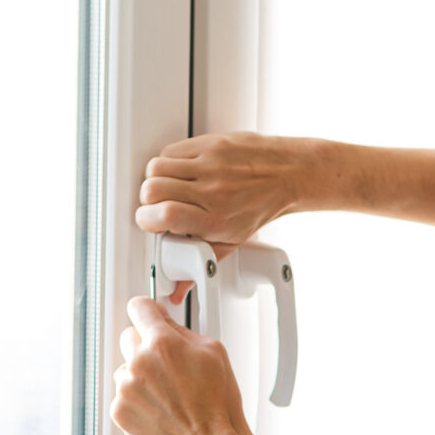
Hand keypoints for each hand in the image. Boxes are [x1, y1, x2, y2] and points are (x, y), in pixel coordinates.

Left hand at [111, 292, 253, 434]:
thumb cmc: (217, 406)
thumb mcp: (213, 354)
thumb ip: (183, 332)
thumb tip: (165, 323)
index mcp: (163, 344)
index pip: (139, 307)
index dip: (148, 311)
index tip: (150, 317)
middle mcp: (139, 363)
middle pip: (129, 337)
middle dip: (146, 346)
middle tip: (167, 365)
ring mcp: (126, 388)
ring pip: (125, 368)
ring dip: (140, 375)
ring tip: (167, 394)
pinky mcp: (120, 411)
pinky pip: (122, 394)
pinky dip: (136, 400)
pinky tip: (159, 409)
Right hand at [135, 133, 321, 250]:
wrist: (287, 174)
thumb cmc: (259, 207)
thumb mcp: (232, 242)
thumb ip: (199, 263)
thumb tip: (177, 289)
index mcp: (215, 220)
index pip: (167, 215)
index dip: (148, 219)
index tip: (150, 223)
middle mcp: (212, 191)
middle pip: (153, 189)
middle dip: (148, 201)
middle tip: (158, 205)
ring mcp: (210, 165)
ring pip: (156, 168)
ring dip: (154, 180)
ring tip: (168, 188)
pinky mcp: (210, 144)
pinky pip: (170, 150)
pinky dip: (167, 161)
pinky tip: (179, 171)